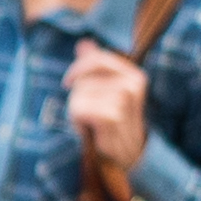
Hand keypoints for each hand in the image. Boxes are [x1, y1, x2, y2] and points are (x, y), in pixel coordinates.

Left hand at [61, 35, 150, 197]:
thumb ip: (95, 68)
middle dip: (79, 96)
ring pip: (79, 93)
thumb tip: (84, 43)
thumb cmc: (113, 124)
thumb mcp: (106, 92)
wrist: (128, 158)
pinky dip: (77, 119)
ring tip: (91, 123)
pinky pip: (79, 108)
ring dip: (78, 110)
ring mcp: (124, 98)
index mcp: (133, 74)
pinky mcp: (113, 115)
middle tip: (90, 115)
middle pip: (84, 79)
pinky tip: (88, 129)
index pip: (96, 58)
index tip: (68, 83)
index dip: (78, 69)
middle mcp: (132, 83)